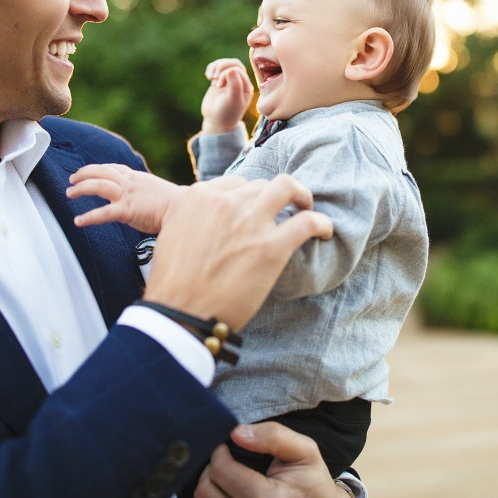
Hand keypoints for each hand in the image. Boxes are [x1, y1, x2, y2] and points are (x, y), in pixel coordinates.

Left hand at [66, 164, 186, 233]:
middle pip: (100, 171)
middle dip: (83, 174)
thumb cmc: (175, 204)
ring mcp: (127, 195)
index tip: (88, 171)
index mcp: (136, 177)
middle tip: (72, 179)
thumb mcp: (156, 191)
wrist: (183, 208)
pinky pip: (103, 213)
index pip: (112, 168)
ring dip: (81, 188)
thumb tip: (142, 198)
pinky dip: (88, 216)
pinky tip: (79, 221)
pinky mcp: (127, 210)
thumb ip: (144, 191)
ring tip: (70, 193)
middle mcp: (129, 182)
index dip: (97, 169)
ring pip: (97, 185)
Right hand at [143, 175, 331, 329]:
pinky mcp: (271, 247)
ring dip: (302, 196)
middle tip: (285, 210)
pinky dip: (321, 223)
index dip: (250, 197)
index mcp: (200, 196)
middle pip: (263, 185)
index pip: (237, 183)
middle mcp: (226, 202)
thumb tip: (212, 221)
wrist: (180, 313)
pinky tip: (324, 232)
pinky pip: (307, 222)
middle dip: (275, 197)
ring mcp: (250, 223)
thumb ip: (194, 217)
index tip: (256, 210)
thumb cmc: (173, 283)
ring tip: (308, 209)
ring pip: (288, 189)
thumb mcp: (173, 233)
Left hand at [193, 423, 354, 497]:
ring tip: (229, 481)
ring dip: (210, 490)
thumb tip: (236, 432)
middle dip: (211, 471)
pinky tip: (227, 496)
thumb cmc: (311, 482)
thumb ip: (273, 436)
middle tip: (226, 462)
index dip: (219, 452)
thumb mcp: (305, 451)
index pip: (220, 472)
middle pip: (205, 493)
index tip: (228, 447)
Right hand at [201, 58, 253, 133]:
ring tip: (210, 77)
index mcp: (246, 85)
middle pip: (233, 63)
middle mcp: (239, 81)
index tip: (219, 86)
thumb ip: (235, 85)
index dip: (226, 73)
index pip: (238, 69)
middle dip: (221, 67)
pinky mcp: (219, 81)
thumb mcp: (232, 100)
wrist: (216, 121)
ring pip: (225, 64)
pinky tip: (208, 77)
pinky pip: (217, 67)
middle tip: (214, 78)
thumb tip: (232, 69)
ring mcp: (229, 81)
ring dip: (216, 66)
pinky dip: (211, 68)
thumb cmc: (227, 112)